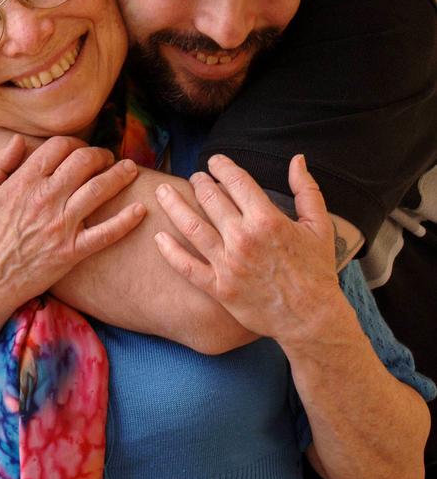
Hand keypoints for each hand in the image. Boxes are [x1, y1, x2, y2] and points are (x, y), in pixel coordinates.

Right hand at [0, 135, 146, 310]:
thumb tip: (18, 140)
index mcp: (24, 182)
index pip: (59, 147)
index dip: (75, 143)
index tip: (81, 149)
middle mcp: (45, 199)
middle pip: (84, 162)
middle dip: (101, 154)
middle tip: (108, 158)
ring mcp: (61, 226)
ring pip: (99, 190)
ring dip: (120, 176)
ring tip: (131, 170)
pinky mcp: (71, 251)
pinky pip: (105, 234)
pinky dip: (125, 221)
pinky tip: (140, 210)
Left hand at [153, 154, 342, 348]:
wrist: (311, 318)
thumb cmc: (317, 270)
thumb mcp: (319, 225)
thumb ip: (306, 189)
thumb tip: (297, 159)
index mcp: (267, 220)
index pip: (236, 181)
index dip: (221, 167)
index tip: (214, 162)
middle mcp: (242, 239)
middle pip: (210, 200)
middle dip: (199, 183)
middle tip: (194, 177)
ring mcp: (227, 264)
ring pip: (191, 227)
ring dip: (174, 206)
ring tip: (163, 193)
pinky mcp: (219, 288)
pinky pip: (187, 267)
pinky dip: (169, 252)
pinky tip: (158, 238)